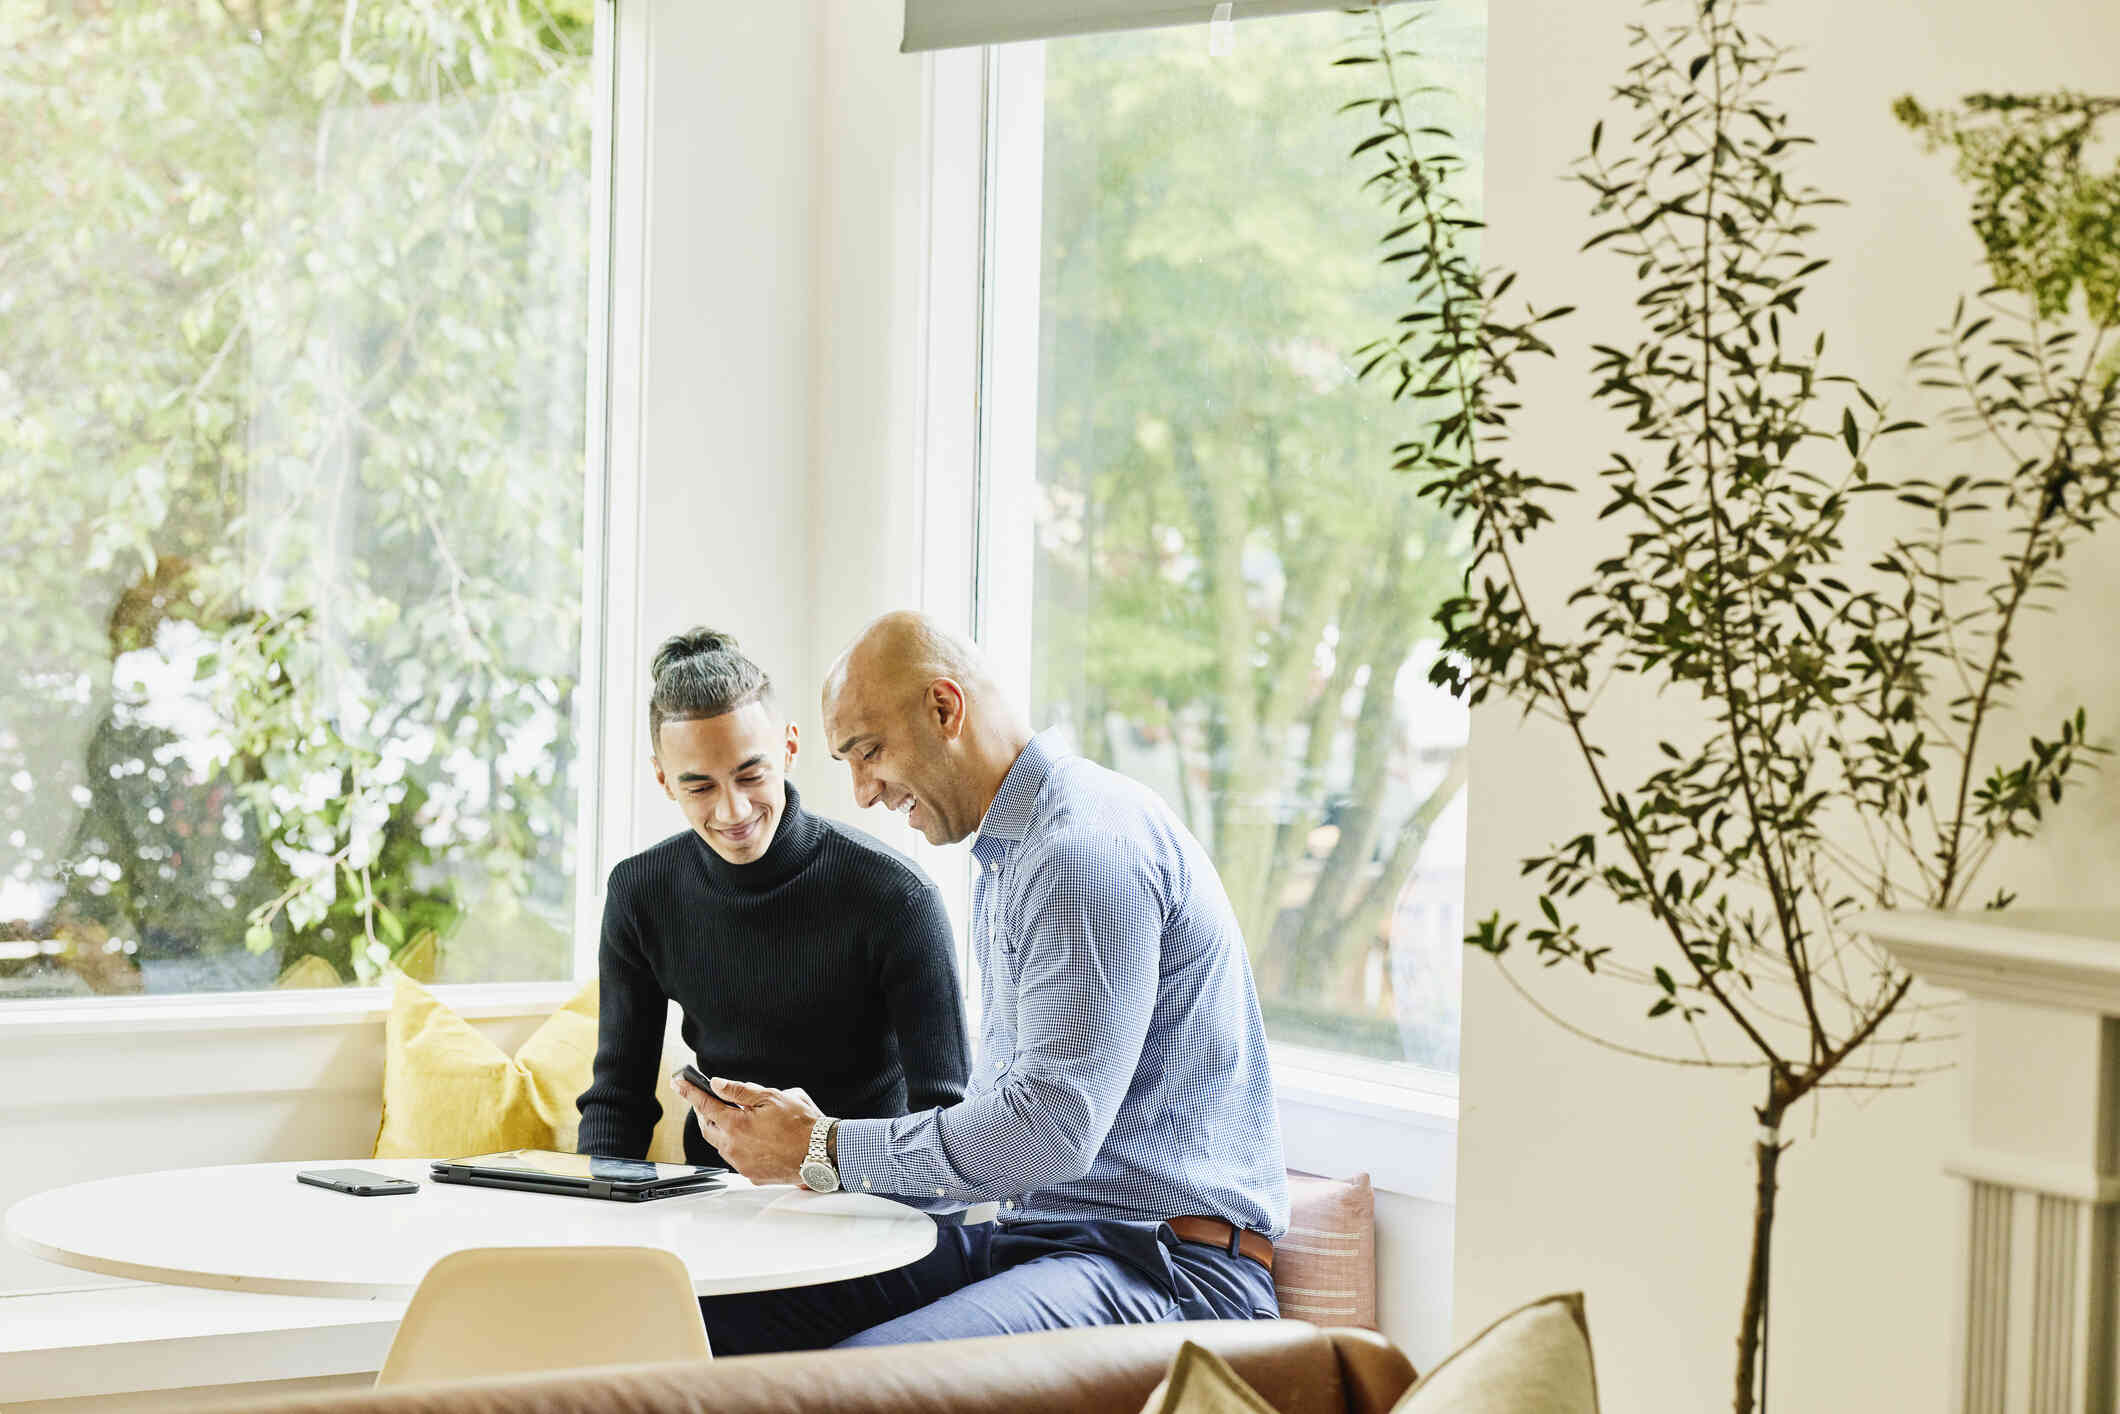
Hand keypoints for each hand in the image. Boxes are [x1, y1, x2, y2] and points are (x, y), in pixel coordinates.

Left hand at [673, 1074, 822, 1185]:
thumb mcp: (771, 1097)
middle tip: (705, 1099)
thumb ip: (739, 1091)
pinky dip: (736, 1144)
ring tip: (733, 1117)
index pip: (704, 1104)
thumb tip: (717, 1084)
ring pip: (720, 1144)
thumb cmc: (801, 1125)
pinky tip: (750, 1136)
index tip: (678, 1082)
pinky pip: (735, 1157)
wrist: (820, 1153)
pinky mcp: (751, 1174)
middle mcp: (733, 1147)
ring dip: (721, 1129)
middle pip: (707, 1127)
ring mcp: (741, 1163)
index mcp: (736, 1125)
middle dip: (703, 1112)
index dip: (689, 1091)